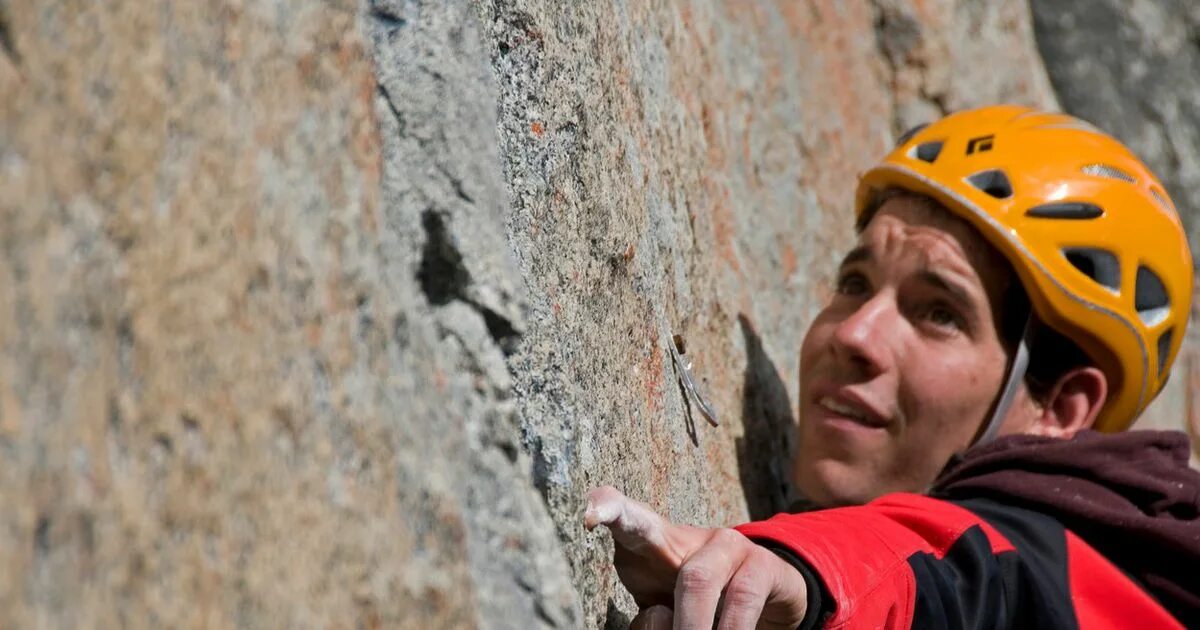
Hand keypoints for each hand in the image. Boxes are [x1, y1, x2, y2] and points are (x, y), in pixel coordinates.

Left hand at [585, 486, 807, 629]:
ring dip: (692, 626)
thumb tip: (660, 620)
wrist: (765, 599)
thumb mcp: (665, 610)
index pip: (630, 519)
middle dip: (659, 616)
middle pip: (659, 553)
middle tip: (654, 624)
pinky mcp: (764, 565)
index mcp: (657, 543)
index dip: (609, 509)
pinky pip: (742, 598)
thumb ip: (651, 618)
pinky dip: (729, 629)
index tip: (589, 516)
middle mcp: (693, 537)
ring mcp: (730, 546)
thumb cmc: (694, 604)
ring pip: (699, 579)